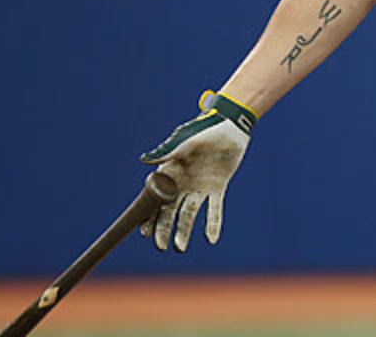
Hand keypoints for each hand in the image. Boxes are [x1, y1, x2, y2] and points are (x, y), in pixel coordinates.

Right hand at [139, 91, 256, 251]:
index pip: (156, 199)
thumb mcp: (186, 141)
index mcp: (171, 172)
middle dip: (164, 229)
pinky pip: (215, 209)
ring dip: (185, 230)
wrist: (231, 127)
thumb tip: (145, 161)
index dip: (149, 215)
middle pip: (170, 211)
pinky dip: (213, 223)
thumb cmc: (205, 130)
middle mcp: (183, 183)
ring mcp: (201, 187)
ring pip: (190, 214)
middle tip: (161, 245)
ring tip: (180, 247)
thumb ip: (168, 152)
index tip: (143, 232)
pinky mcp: (218, 188)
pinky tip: (211, 239)